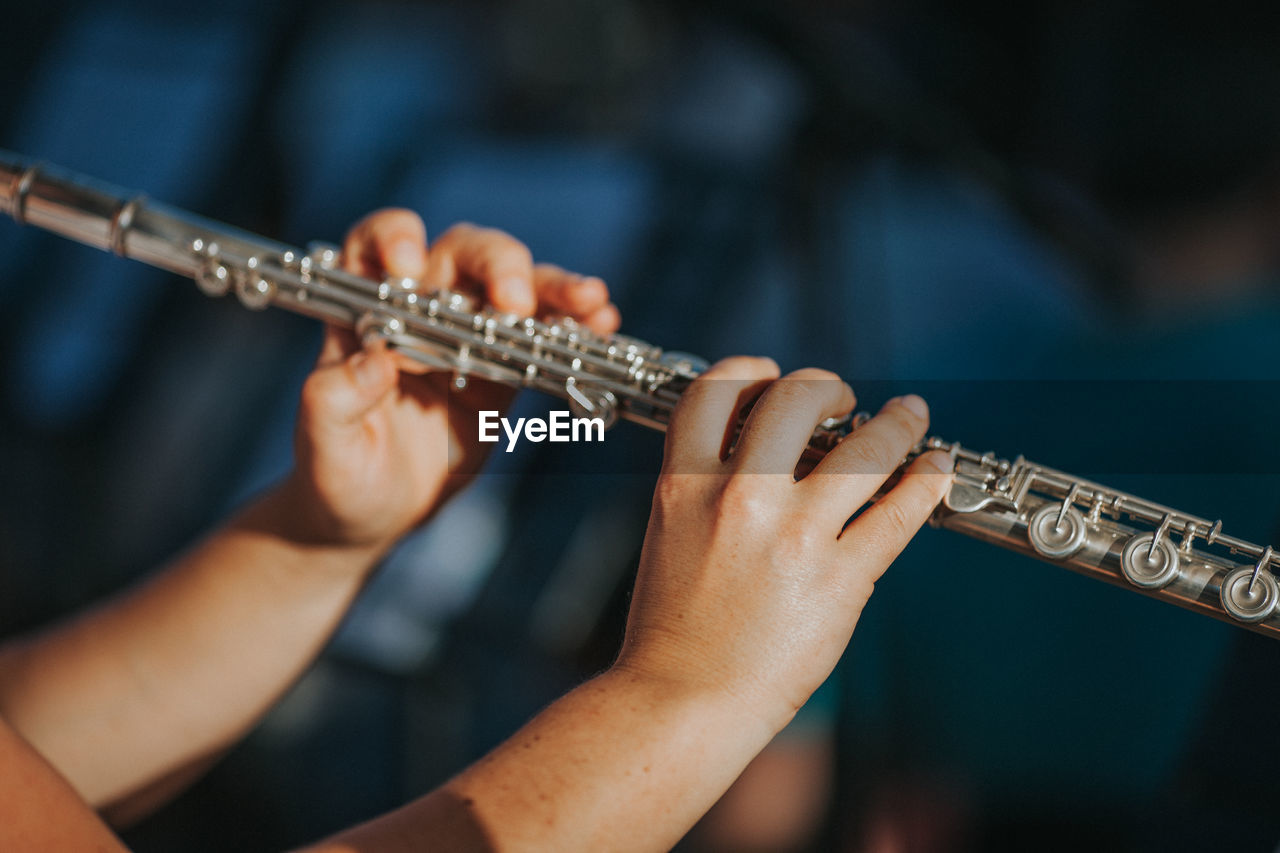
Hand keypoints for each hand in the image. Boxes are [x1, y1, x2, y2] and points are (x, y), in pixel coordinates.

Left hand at [284, 210, 620, 553]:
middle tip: (516, 302)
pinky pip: (542, 338)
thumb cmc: (335, 476)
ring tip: (591, 302)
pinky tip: (601, 326)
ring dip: (553, 289)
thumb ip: (334, 401)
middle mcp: (419, 312)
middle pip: (462, 255)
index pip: (375, 247)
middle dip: (495, 264)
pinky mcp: (503, 371)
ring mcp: (466, 338)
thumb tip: (374, 360)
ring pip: (513, 288)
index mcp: (366, 315)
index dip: (394, 239)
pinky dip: (574, 328)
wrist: (369, 516)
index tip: (409, 266)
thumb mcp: (324, 446)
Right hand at [615, 357, 953, 731]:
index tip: (773, 376)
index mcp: (686, 484)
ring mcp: (794, 536)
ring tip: (910, 417)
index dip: (752, 371)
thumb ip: (708, 488)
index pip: (719, 390)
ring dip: (897, 423)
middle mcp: (740, 497)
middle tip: (843, 399)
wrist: (681, 702)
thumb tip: (767, 452)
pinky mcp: (840, 579)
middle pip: (796, 399)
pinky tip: (934, 468)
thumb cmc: (671, 630)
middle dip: (827, 387)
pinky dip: (924, 481)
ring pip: (865, 449)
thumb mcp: (670, 536)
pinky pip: (897, 514)